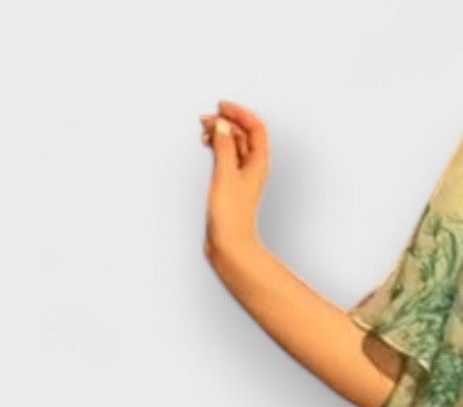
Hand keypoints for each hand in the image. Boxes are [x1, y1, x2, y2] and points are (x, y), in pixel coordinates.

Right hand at [199, 100, 269, 257]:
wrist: (231, 244)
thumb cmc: (231, 214)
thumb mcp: (225, 174)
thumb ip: (224, 146)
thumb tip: (222, 124)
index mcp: (259, 163)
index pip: (256, 128)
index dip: (239, 113)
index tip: (221, 106)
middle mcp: (254, 167)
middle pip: (244, 134)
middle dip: (227, 121)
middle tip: (206, 118)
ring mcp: (243, 176)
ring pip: (235, 145)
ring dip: (221, 133)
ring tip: (204, 130)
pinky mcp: (232, 184)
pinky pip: (228, 156)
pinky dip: (218, 147)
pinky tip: (207, 145)